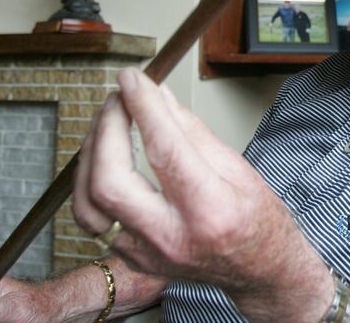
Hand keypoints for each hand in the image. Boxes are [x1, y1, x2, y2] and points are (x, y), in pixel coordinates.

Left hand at [71, 69, 334, 321]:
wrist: (261, 270)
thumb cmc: (257, 221)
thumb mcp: (236, 168)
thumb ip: (190, 131)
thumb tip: (159, 96)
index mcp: (210, 211)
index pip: (164, 150)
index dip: (143, 107)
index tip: (133, 80)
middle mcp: (173, 237)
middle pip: (110, 182)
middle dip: (106, 130)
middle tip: (118, 100)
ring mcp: (147, 253)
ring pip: (89, 203)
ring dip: (91, 155)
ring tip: (108, 124)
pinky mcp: (131, 258)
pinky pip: (94, 217)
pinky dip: (94, 180)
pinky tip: (107, 158)